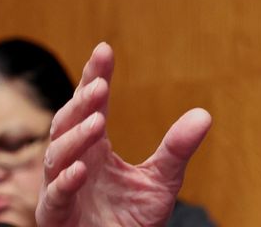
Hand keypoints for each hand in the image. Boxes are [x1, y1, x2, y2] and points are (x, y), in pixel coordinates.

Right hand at [36, 43, 211, 225]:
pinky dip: (65, 181)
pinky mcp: (56, 217)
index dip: (93, 77)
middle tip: (100, 84)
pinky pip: (55, 196)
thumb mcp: (162, 181)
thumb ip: (177, 149)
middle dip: (82, 103)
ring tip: (98, 121)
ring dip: (75, 137)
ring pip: (57, 155)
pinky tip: (81, 169)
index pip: (91, 106)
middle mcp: (73, 162)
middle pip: (68, 123)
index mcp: (95, 149)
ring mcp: (60, 189)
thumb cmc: (132, 220)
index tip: (104, 49)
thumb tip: (204, 114)